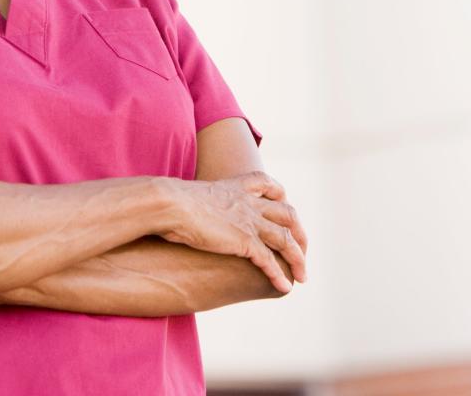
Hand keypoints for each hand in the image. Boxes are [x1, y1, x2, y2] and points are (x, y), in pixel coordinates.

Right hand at [159, 171, 307, 294]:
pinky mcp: (244, 240)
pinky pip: (269, 260)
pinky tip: (285, 286)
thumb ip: (198, 202)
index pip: (268, 184)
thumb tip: (186, 211)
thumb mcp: (189, 196)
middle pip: (287, 213)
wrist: (168, 204)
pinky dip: (280, 274)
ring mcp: (248, 220)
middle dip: (299, 233)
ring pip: (285, 239)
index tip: (284, 208)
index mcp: (234, 187)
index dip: (280, 197)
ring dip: (297, 259)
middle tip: (301, 249)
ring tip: (302, 276)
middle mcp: (247, 202)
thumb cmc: (170, 202)